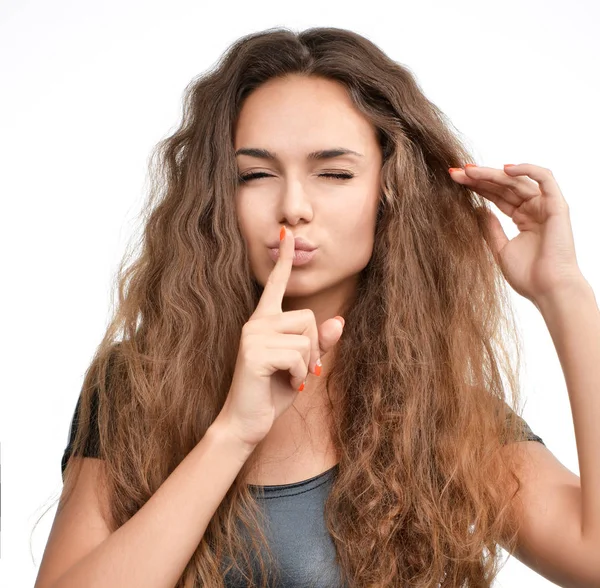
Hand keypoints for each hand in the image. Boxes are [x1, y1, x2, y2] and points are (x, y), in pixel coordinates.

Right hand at [216, 226, 344, 448]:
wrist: (246, 422)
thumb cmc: (271, 392)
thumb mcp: (301, 366)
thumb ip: (318, 344)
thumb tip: (339, 320)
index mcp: (264, 321)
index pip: (275, 285)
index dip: (284, 260)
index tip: (287, 233)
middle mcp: (256, 323)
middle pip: (309, 318)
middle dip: (313, 347)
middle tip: (299, 370)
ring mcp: (253, 336)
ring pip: (306, 337)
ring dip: (306, 365)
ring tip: (289, 378)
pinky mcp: (254, 352)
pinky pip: (298, 356)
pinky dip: (300, 376)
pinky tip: (285, 385)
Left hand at [449, 163, 585, 303]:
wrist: (548, 290)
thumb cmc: (528, 276)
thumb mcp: (500, 249)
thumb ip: (490, 228)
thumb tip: (477, 208)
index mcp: (523, 219)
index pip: (497, 196)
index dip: (477, 187)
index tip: (455, 181)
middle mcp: (535, 209)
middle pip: (504, 186)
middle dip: (480, 178)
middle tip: (456, 173)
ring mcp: (546, 206)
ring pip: (518, 181)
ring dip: (493, 174)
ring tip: (470, 171)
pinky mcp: (557, 206)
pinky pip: (545, 178)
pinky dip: (526, 169)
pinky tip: (504, 169)